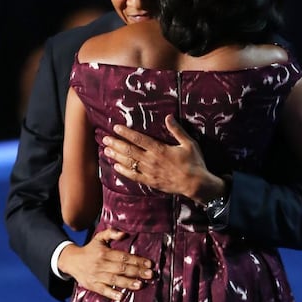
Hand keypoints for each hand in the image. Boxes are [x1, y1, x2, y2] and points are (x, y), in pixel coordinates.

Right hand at [58, 228, 153, 300]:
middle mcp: (101, 264)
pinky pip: (103, 290)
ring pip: (114, 280)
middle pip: (121, 268)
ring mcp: (97, 276)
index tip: (149, 264)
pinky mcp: (92, 285)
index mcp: (105, 253)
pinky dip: (112, 294)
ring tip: (140, 285)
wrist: (72, 261)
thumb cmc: (90, 249)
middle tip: (150, 274)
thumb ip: (111, 233)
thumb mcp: (99, 238)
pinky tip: (121, 296)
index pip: (124, 257)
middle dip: (137, 271)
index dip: (137, 260)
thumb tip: (124, 233)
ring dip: (128, 283)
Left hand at [103, 114, 225, 203]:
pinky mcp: (151, 182)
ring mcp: (149, 172)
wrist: (196, 184)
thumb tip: (169, 117)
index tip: (116, 128)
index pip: (139, 139)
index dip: (126, 133)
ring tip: (106, 151)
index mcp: (160, 149)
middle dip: (116, 144)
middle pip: (129, 151)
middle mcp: (151, 160)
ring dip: (116, 156)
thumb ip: (177, 130)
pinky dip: (123, 171)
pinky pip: (134, 176)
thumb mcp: (189, 143)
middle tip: (105, 139)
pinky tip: (116, 167)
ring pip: (129, 163)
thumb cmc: (194, 162)